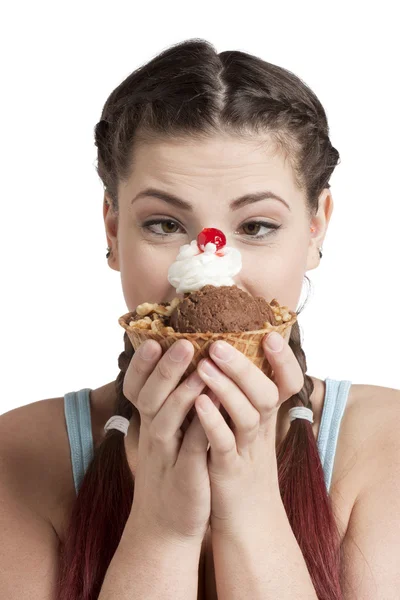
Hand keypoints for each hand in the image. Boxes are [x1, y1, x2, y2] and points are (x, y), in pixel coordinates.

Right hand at [123, 338, 210, 544]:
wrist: (164, 527)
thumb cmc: (171, 470)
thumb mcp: (165, 435)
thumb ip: (171, 403)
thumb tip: (187, 365)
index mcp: (150, 422)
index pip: (137, 387)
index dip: (142, 364)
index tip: (153, 338)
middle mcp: (153, 435)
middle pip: (150, 396)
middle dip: (165, 369)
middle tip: (182, 342)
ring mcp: (167, 456)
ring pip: (167, 420)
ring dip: (182, 394)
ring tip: (201, 369)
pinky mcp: (185, 476)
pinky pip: (192, 448)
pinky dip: (202, 427)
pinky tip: (216, 408)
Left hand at [194, 331, 303, 535]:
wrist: (248, 518)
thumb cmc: (243, 459)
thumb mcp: (250, 423)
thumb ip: (246, 392)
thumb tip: (234, 351)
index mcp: (267, 414)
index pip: (289, 383)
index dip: (284, 360)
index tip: (270, 335)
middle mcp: (263, 429)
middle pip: (266, 394)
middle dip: (244, 367)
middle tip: (218, 343)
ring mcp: (248, 451)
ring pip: (248, 416)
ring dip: (226, 389)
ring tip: (203, 366)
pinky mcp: (230, 471)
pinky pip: (224, 444)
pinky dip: (213, 423)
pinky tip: (198, 404)